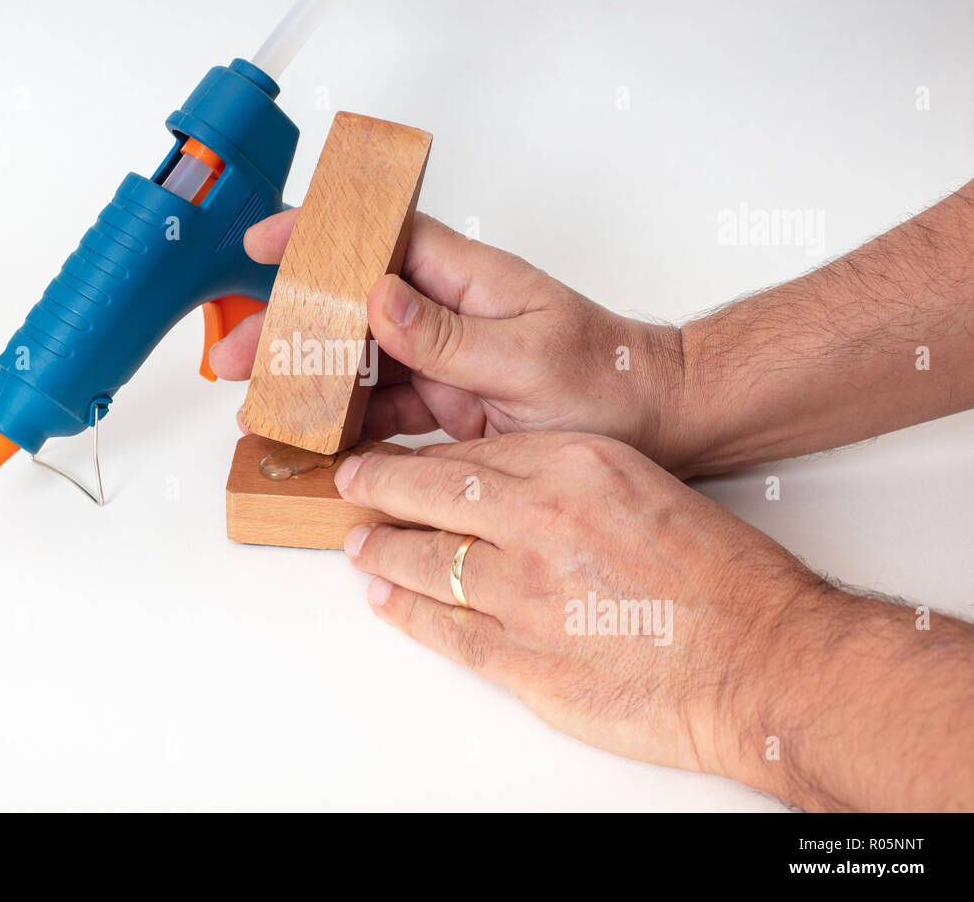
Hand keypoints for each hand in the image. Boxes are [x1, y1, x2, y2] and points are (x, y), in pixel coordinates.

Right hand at [210, 210, 690, 467]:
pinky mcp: (449, 403)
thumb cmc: (610, 379)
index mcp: (467, 278)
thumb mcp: (529, 357)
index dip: (318, 235)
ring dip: (309, 382)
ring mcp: (445, 359)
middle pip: (350, 306)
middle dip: (290, 326)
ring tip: (262, 408)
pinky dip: (348, 426)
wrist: (656, 424)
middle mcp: (448, 313)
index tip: (263, 241)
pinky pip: (385, 410)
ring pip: (359, 362)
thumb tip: (379, 298)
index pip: (380, 238)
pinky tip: (315, 440)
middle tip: (238, 356)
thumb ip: (451, 334)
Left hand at [333, 430, 835, 794]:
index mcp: (576, 466)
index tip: (397, 459)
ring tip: (361, 544)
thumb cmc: (724, 580)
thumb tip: (501, 483)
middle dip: (379, 488)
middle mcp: (540, 520)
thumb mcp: (642, 487)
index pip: (471, 455)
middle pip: (431, 495)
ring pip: (425, 562)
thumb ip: (567, 479)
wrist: (764, 662)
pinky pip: (442, 629)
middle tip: (352, 484)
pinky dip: (406, 612)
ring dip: (383, 551)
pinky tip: (386, 599)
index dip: (421, 459)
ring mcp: (524, 593)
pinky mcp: (522, 659)